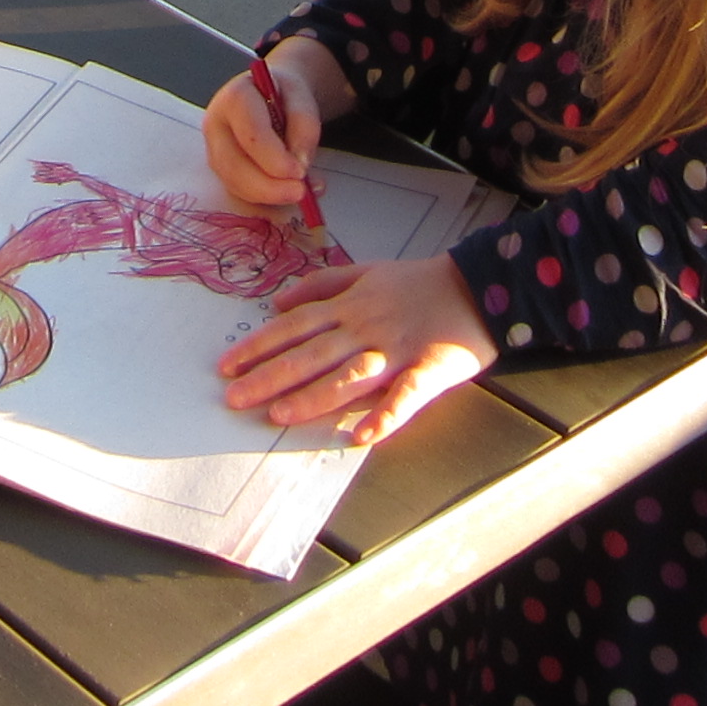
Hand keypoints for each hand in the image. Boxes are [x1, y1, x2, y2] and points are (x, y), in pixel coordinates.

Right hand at [203, 37, 346, 214]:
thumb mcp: (301, 98)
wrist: (269, 96)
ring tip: (303, 192)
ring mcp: (215, 152)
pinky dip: (267, 199)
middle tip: (300, 193)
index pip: (250, 134)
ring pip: (234, 184)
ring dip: (269, 196)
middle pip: (233, 166)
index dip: (274, 158)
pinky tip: (290, 193)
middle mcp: (216, 126)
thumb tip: (300, 164)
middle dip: (268, 187)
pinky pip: (240, 193)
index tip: (300, 172)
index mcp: (234, 98)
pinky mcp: (222, 172)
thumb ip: (304, 127)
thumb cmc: (283, 95)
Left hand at [217, 255, 492, 447]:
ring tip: (279, 415)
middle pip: (312, 353)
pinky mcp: (429, 370)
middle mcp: (367, 327)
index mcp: (351, 305)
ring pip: (349, 375)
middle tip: (234, 398)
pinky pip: (406, 396)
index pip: (295, 327)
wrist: (479, 286)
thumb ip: (322, 284)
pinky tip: (361, 435)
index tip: (228, 365)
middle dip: (271, 376)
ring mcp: (397, 350)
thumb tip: (278, 303)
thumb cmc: (419, 282)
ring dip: (313, 396)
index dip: (260, 345)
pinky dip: (385, 415)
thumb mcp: (367, 270)